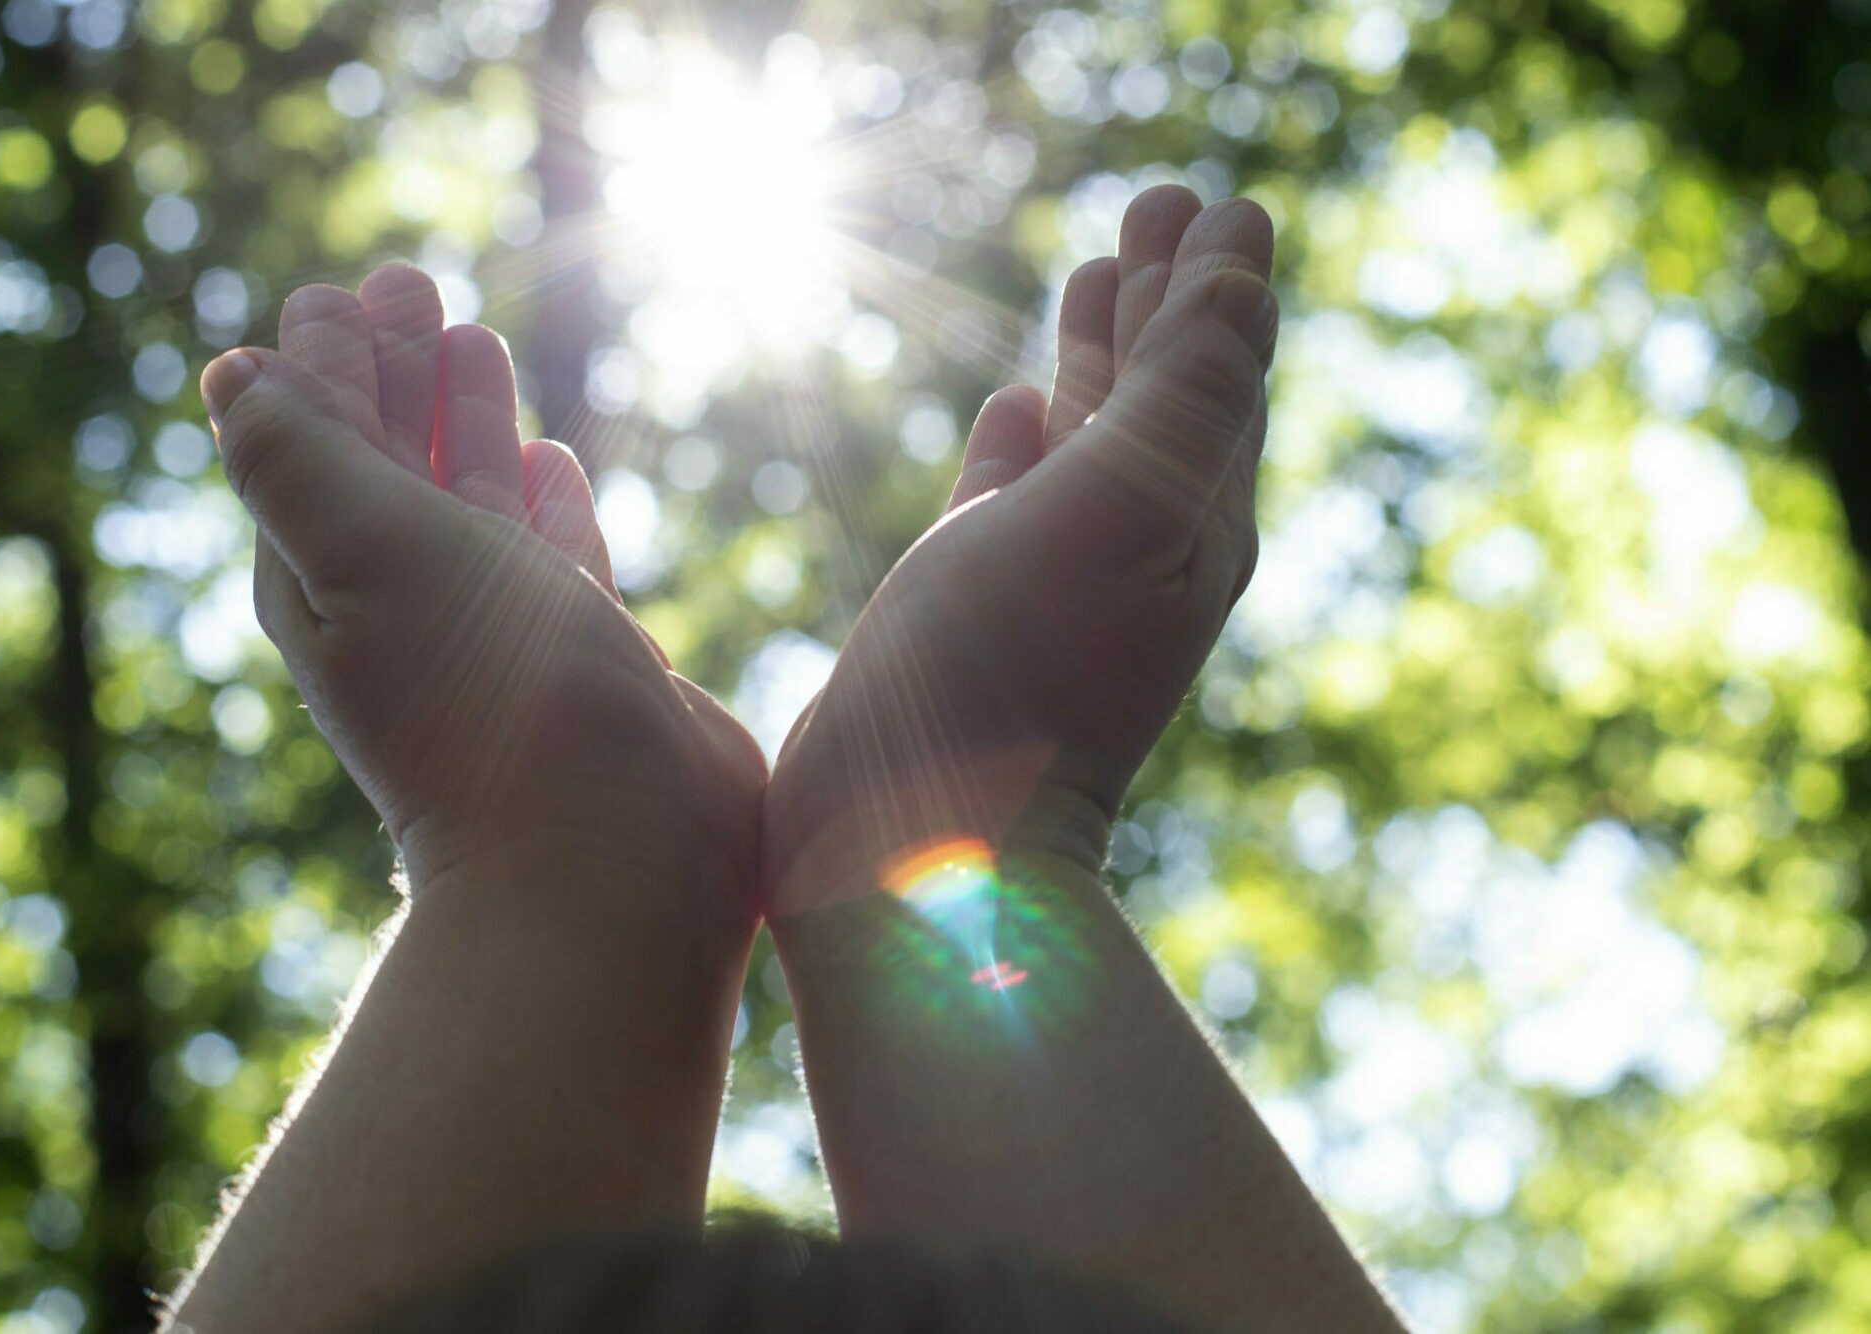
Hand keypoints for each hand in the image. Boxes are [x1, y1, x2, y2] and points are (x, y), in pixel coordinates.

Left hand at [200, 267, 764, 915]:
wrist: (615, 858)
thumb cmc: (487, 696)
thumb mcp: (362, 549)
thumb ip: (296, 454)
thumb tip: (230, 376)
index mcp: (326, 582)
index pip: (306, 444)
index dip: (316, 363)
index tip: (330, 289)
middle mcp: (402, 609)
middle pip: (385, 460)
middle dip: (391, 368)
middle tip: (406, 278)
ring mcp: (496, 638)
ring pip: (471, 497)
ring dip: (470, 419)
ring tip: (474, 337)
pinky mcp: (582, 661)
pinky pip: (551, 554)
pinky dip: (547, 499)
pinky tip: (555, 460)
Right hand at [764, 185, 1276, 913]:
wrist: (906, 850)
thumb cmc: (1003, 682)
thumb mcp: (1111, 517)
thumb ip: (1181, 394)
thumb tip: (1241, 277)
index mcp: (1195, 523)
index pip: (1225, 373)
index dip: (1222, 281)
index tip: (1223, 198)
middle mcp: (1139, 547)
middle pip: (1170, 391)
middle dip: (1167, 295)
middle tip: (1162, 199)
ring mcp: (1056, 578)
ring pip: (1093, 435)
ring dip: (1099, 350)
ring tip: (1095, 268)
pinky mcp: (976, 605)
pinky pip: (1015, 495)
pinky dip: (1025, 436)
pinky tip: (1015, 401)